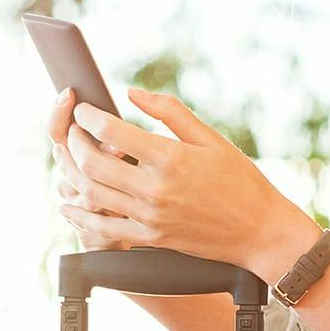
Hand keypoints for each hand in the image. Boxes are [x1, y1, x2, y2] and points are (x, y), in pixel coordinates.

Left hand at [62, 86, 317, 279]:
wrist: (258, 231)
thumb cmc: (240, 180)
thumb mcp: (210, 138)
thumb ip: (169, 111)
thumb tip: (132, 92)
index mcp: (171, 158)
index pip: (112, 132)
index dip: (89, 117)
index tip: (83, 109)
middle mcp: (156, 189)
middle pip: (93, 164)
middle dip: (74, 143)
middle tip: (73, 130)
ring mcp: (150, 217)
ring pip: (93, 194)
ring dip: (73, 174)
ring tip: (70, 158)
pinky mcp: (150, 238)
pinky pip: (104, 228)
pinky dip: (81, 214)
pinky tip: (71, 203)